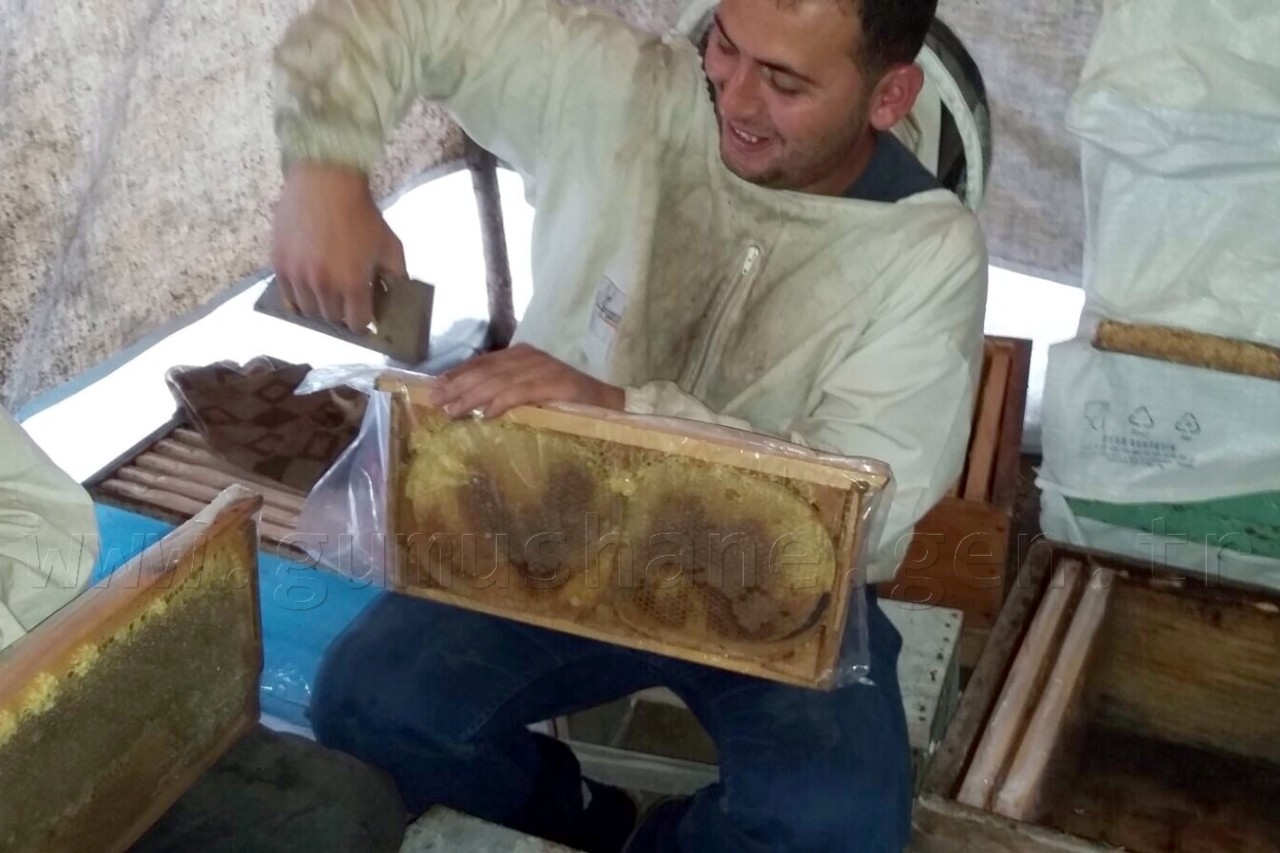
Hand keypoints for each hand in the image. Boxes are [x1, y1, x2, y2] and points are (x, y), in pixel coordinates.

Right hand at [270, 162, 405, 332]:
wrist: (325, 183)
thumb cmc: (361, 213)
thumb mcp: (390, 245)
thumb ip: (396, 277)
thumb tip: (394, 299)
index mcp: (352, 282)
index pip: (357, 323)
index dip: (364, 321)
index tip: (365, 314)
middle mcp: (322, 285)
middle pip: (332, 319)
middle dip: (343, 313)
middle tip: (347, 301)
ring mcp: (298, 275)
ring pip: (308, 310)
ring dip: (320, 306)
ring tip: (328, 292)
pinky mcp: (279, 264)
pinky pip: (287, 295)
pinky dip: (299, 296)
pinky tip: (309, 286)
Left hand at [433, 344, 624, 417]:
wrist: (610, 404)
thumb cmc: (568, 402)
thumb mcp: (532, 392)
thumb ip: (507, 390)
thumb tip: (471, 403)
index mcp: (523, 355)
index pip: (482, 362)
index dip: (457, 374)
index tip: (434, 387)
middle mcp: (530, 356)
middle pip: (486, 370)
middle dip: (458, 386)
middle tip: (436, 401)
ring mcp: (544, 368)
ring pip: (500, 381)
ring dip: (474, 397)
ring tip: (453, 410)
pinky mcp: (557, 384)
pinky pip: (523, 392)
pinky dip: (503, 402)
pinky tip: (487, 414)